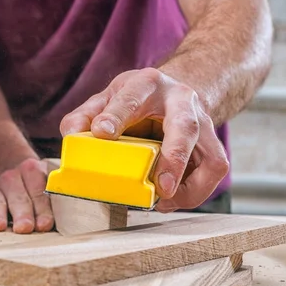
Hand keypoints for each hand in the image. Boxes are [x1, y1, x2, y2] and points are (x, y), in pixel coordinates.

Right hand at [0, 158, 54, 232]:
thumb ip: (57, 198)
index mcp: (34, 173)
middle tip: (25, 228)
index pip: (40, 193)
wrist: (16, 169)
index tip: (46, 225)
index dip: (44, 210)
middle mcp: (14, 179)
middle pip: (20, 199)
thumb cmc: (39, 185)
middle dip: (23, 214)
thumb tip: (74, 219)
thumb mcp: (49, 182)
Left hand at [59, 68, 228, 212]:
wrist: (173, 94)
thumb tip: (72, 136)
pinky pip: (214, 173)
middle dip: (174, 157)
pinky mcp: (212, 145)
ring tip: (165, 200)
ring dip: (191, 186)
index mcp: (148, 84)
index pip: (132, 97)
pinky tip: (171, 200)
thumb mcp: (107, 98)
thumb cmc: (136, 99)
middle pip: (185, 127)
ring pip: (212, 156)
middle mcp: (182, 101)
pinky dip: (195, 193)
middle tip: (161, 186)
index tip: (101, 132)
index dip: (116, 115)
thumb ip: (85, 116)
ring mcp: (203, 123)